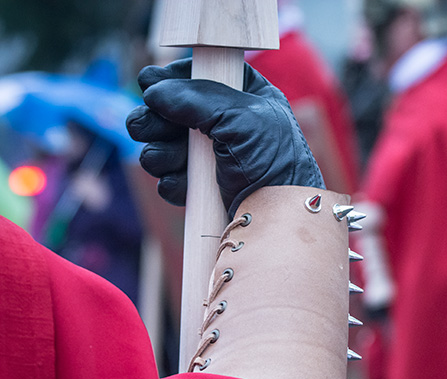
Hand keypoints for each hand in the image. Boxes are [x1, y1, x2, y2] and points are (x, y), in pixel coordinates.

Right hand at [126, 58, 323, 216]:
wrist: (280, 220)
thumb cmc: (276, 166)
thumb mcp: (244, 121)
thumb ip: (199, 99)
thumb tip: (154, 91)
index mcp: (246, 97)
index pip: (200, 73)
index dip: (172, 78)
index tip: (150, 83)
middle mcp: (227, 123)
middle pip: (170, 109)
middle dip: (154, 119)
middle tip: (148, 128)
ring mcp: (212, 156)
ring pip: (162, 144)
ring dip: (159, 153)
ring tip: (173, 161)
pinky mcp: (202, 187)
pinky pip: (169, 178)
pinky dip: (171, 182)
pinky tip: (185, 187)